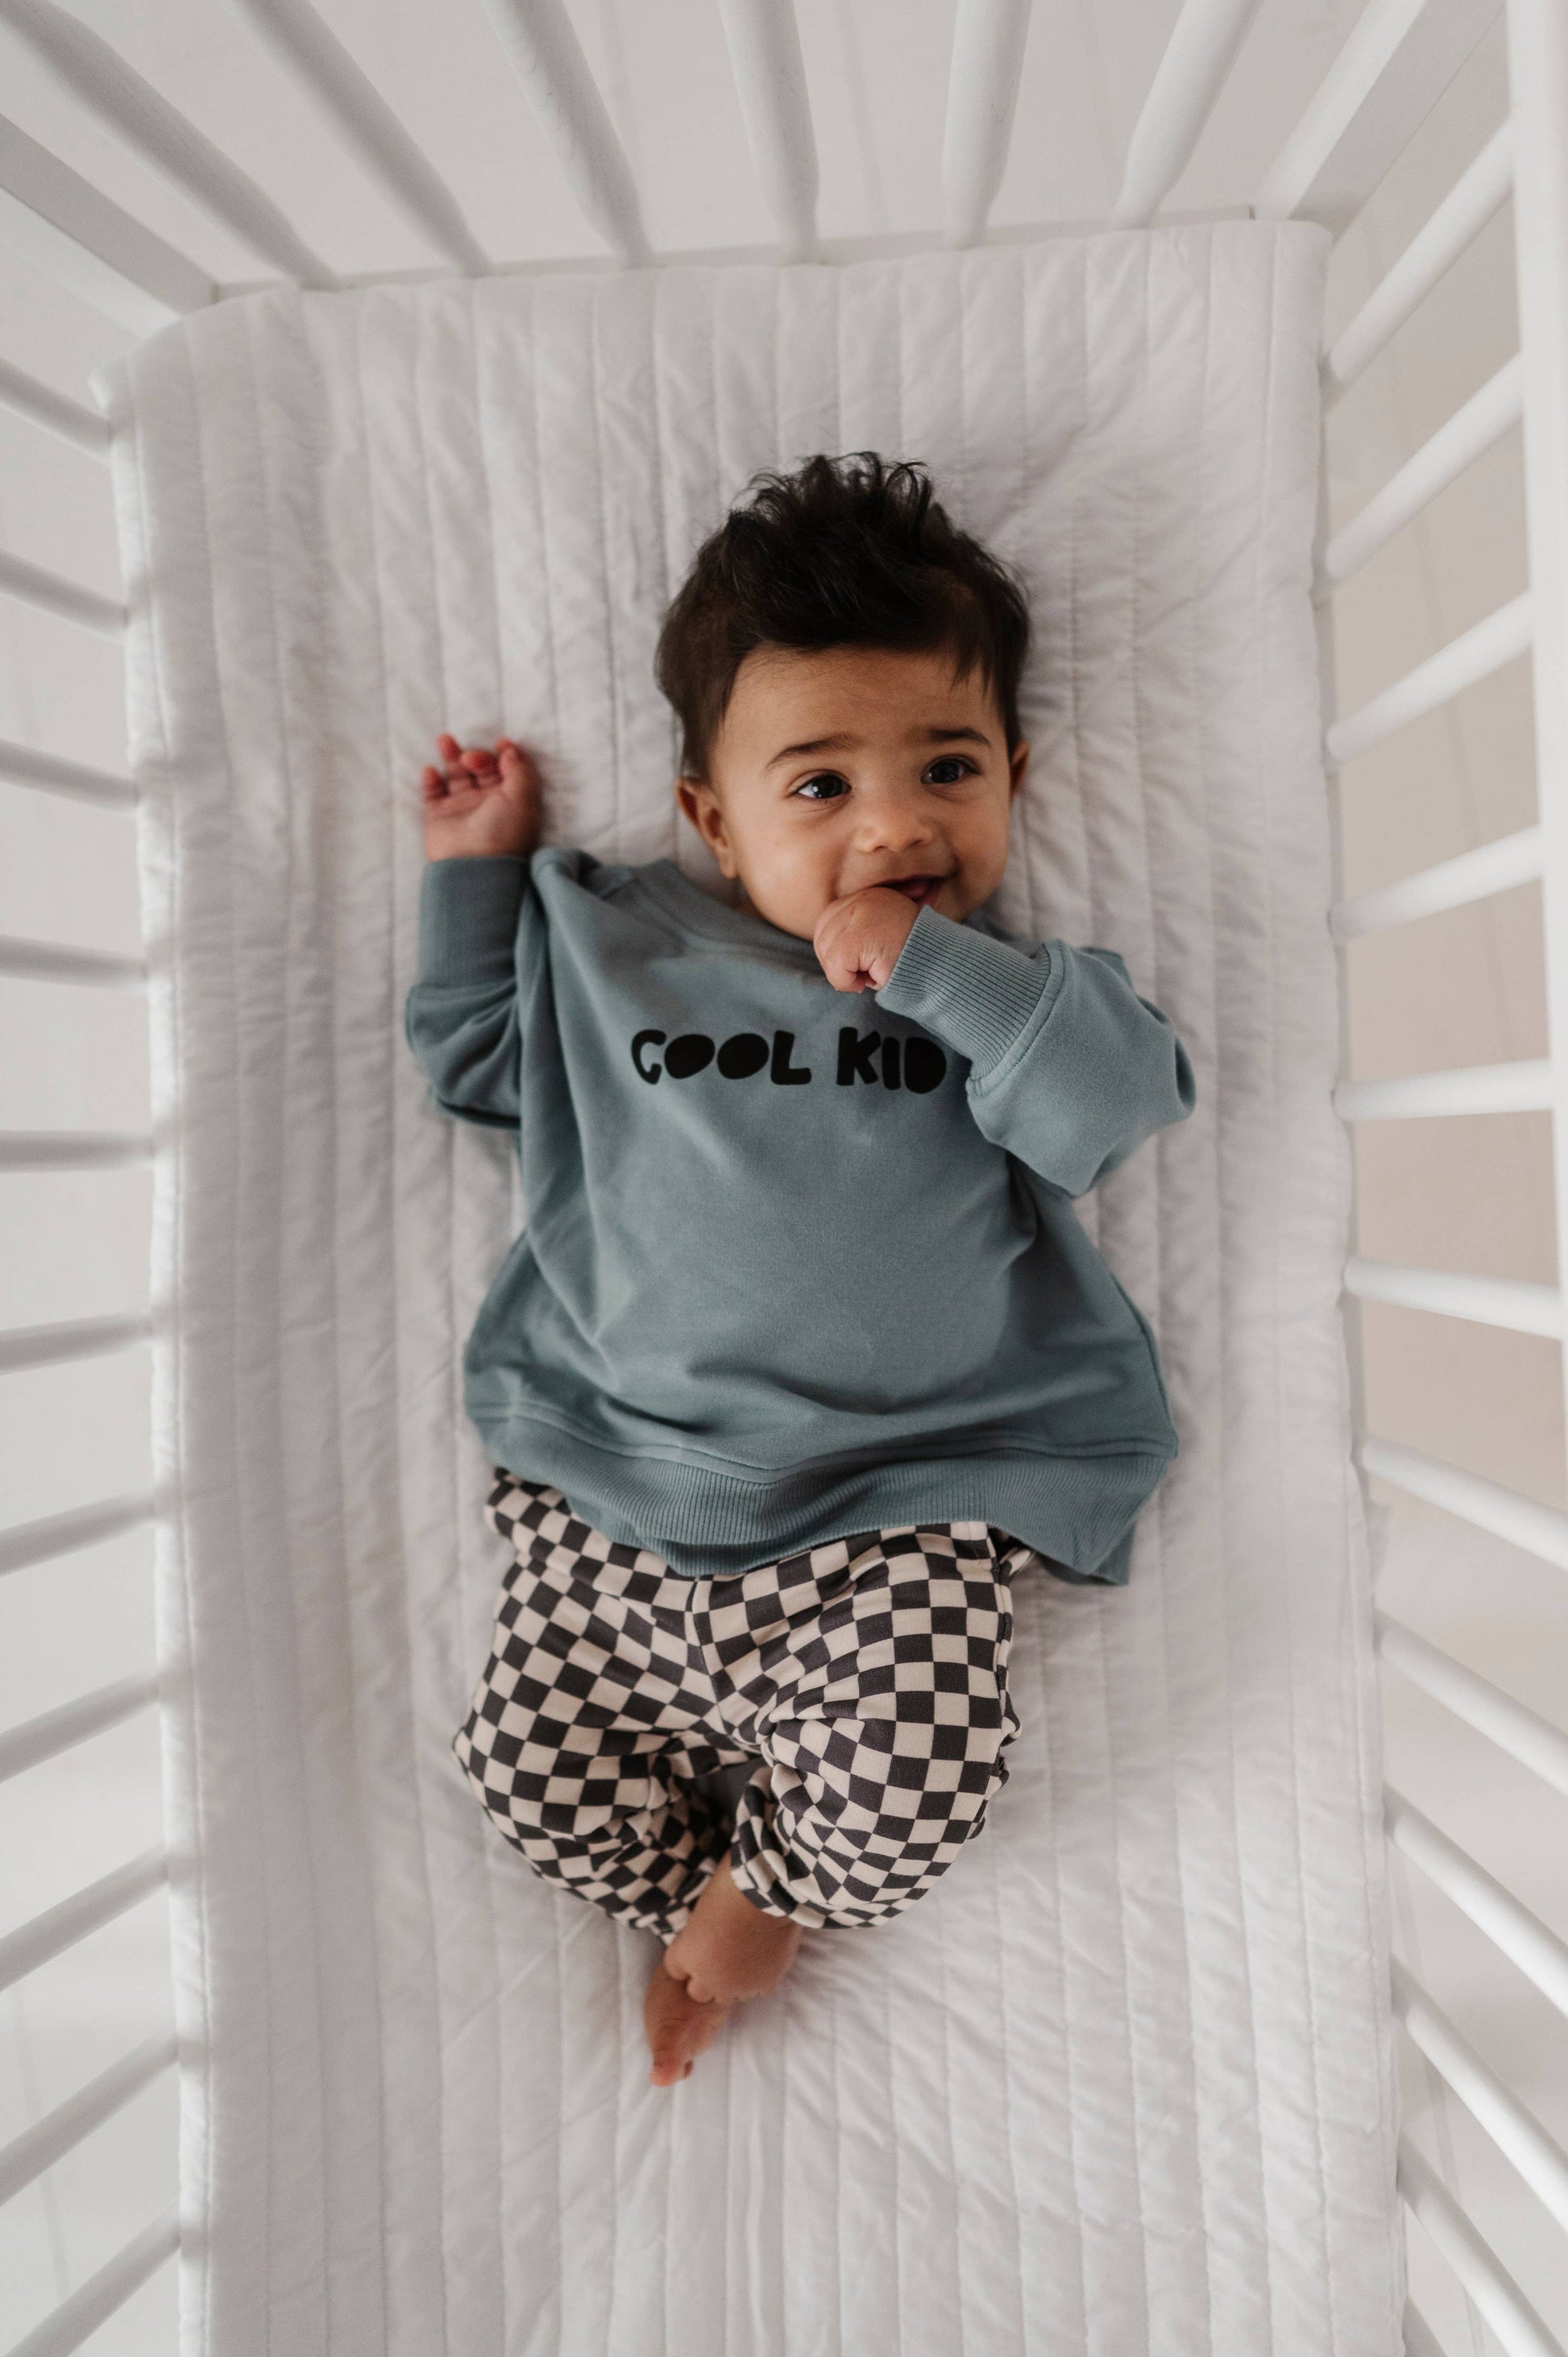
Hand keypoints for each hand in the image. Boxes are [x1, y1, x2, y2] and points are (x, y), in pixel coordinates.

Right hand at [421, 733, 540, 862]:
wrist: (471, 868)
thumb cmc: (502, 836)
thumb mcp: (523, 801)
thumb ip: (520, 772)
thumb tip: (511, 751)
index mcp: (513, 801)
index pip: (512, 770)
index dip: (509, 754)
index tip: (502, 743)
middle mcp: (489, 804)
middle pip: (483, 768)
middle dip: (478, 756)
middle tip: (472, 760)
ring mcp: (463, 809)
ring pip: (457, 775)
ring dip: (451, 756)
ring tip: (444, 740)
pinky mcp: (439, 816)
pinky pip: (433, 792)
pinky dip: (431, 779)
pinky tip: (432, 771)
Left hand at [813, 885, 920, 992]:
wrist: (944, 967)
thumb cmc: (914, 960)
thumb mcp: (882, 938)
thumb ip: (856, 934)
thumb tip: (826, 952)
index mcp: (870, 897)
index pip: (827, 921)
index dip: (834, 950)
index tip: (858, 964)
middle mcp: (865, 899)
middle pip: (822, 936)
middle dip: (837, 963)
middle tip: (864, 974)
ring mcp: (863, 914)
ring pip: (827, 952)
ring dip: (844, 975)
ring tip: (871, 975)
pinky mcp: (862, 935)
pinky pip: (836, 965)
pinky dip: (846, 982)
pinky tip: (869, 981)